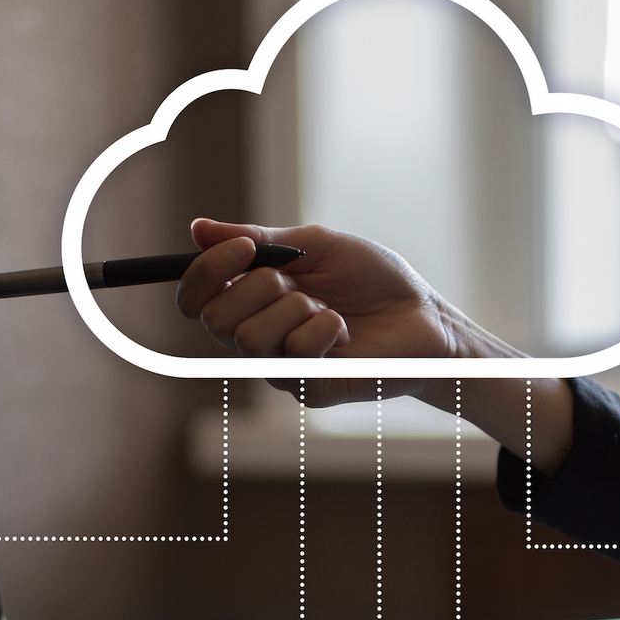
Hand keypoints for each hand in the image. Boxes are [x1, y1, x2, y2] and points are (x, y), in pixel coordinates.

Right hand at [176, 218, 472, 407]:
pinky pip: (294, 356)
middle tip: (298, 281)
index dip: (205, 272)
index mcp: (251, 303)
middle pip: (215, 320)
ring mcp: (282, 368)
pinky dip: (322, 330)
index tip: (244, 248)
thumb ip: (258, 239)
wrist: (425, 316)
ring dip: (295, 308)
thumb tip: (198, 228)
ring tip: (327, 308)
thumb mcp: (314, 246)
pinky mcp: (311, 390)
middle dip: (258, 287)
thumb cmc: (374, 281)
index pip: (195, 299)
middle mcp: (258, 338)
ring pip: (251, 339)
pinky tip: (344, 332)